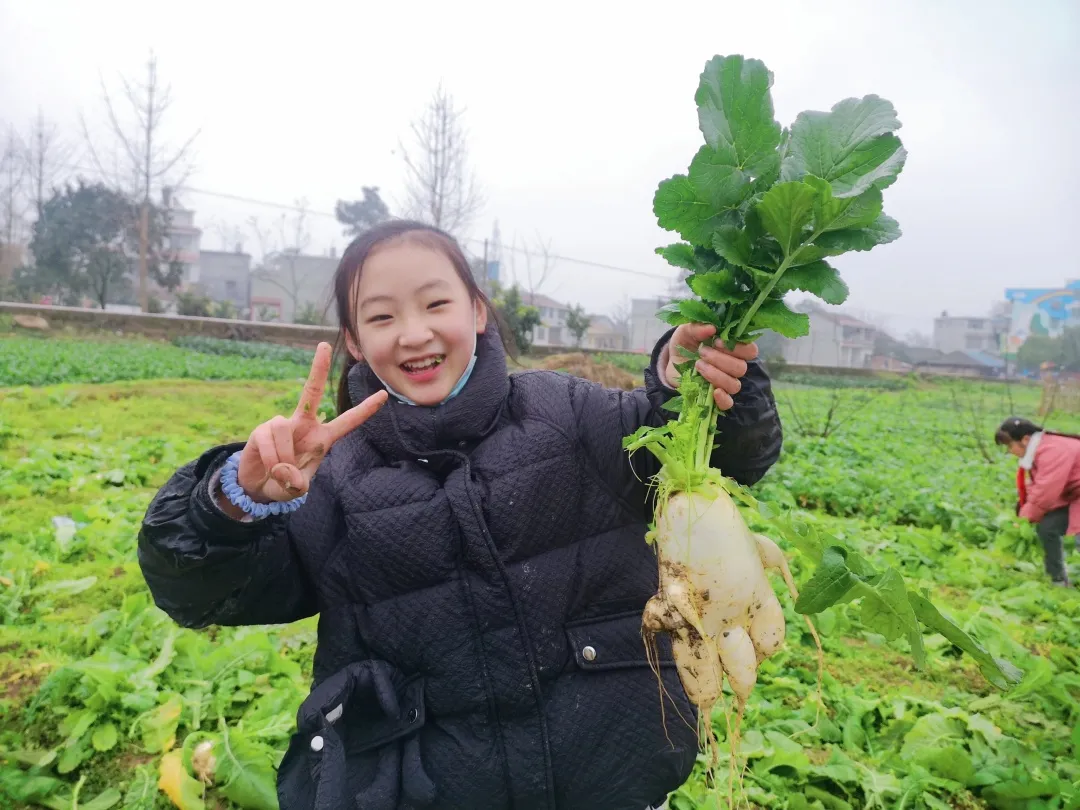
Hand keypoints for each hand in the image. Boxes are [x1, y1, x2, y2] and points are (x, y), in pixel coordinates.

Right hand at [234, 342, 387, 503]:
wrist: (259, 487)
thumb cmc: (285, 483)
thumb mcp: (297, 488)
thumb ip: (297, 483)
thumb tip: (285, 470)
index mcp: (322, 438)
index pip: (348, 422)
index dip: (365, 410)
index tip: (384, 395)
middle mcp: (304, 425)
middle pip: (311, 392)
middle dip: (318, 368)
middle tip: (324, 344)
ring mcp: (282, 425)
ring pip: (283, 430)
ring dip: (282, 456)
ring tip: (280, 471)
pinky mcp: (261, 430)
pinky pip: (269, 439)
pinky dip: (271, 458)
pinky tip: (269, 466)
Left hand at [664, 323, 757, 410]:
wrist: (671, 363)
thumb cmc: (685, 344)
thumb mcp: (686, 332)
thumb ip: (697, 327)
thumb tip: (711, 328)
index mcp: (732, 350)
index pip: (750, 351)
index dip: (738, 347)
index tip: (717, 341)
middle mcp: (733, 367)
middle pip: (741, 368)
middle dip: (720, 359)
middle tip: (702, 352)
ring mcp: (725, 384)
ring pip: (734, 384)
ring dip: (716, 375)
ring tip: (698, 366)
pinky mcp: (715, 398)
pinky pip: (728, 404)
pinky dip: (723, 399)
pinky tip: (714, 392)